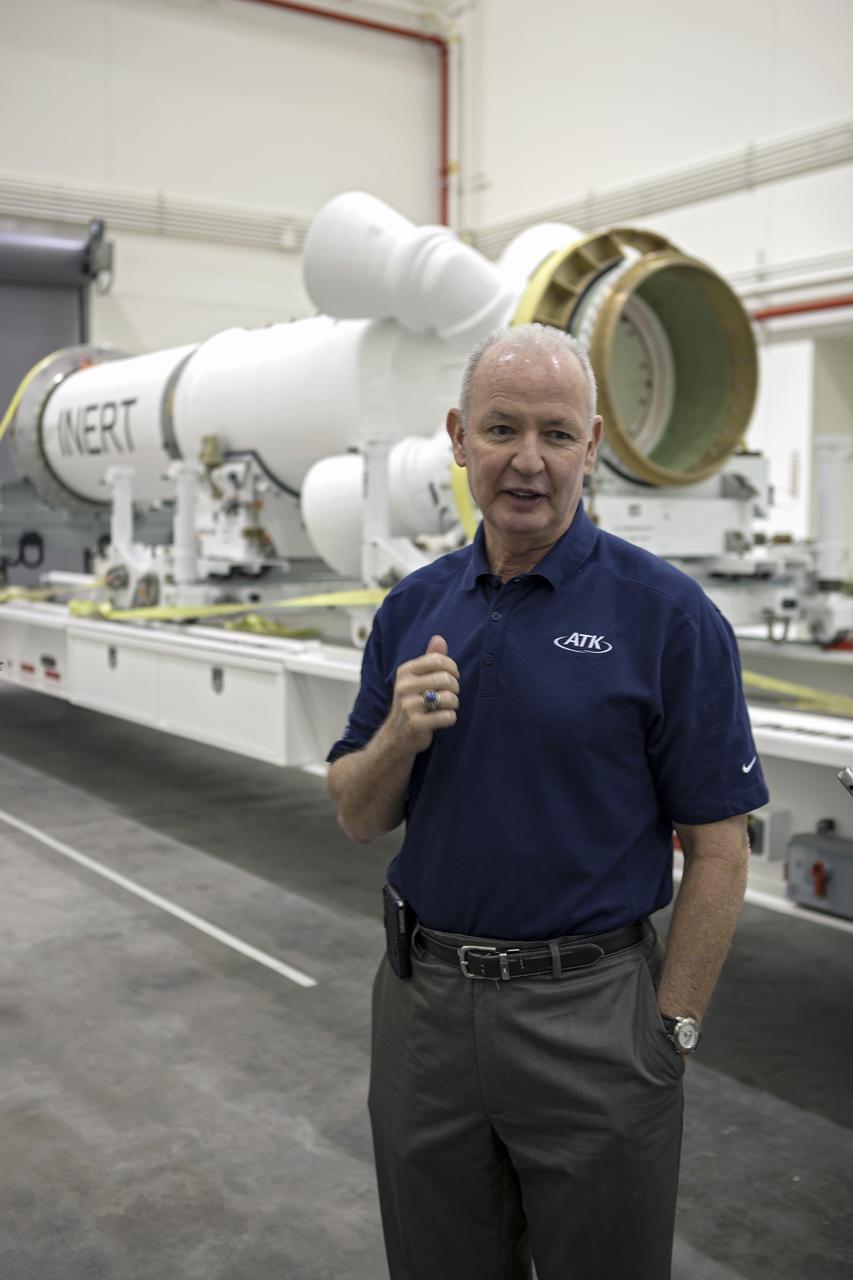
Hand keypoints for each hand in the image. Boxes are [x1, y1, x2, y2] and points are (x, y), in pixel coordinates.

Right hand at [387, 635, 459, 753]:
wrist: (397, 736)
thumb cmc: (412, 703)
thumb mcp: (417, 679)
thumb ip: (429, 658)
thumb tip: (439, 638)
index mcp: (405, 671)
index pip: (437, 660)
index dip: (452, 668)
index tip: (453, 676)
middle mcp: (404, 686)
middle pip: (446, 678)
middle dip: (455, 688)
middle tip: (450, 695)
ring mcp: (408, 706)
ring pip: (448, 697)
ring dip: (454, 704)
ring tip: (446, 707)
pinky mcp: (415, 724)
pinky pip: (446, 716)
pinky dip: (450, 718)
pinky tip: (443, 719)